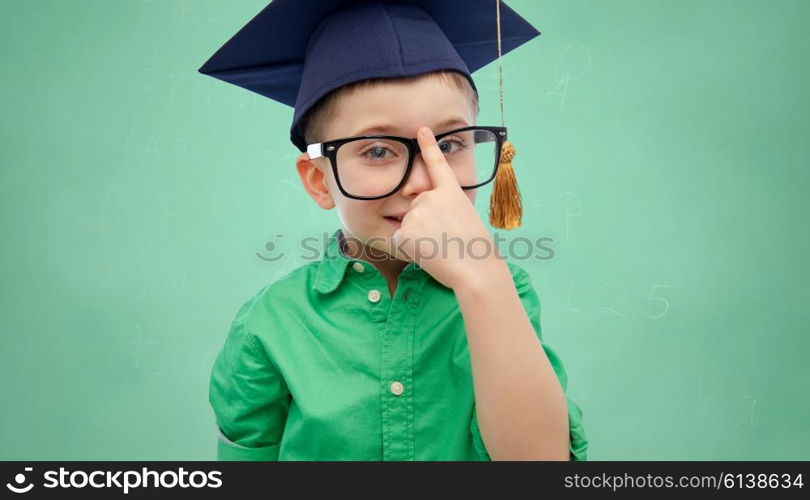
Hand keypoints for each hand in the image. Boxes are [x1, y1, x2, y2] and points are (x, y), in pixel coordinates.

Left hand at [391, 126, 504, 290]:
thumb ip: (445, 209)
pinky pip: (402, 242)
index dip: (429, 146)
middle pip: (416, 209)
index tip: (422, 130)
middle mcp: (430, 197)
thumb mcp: (466, 218)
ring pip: (408, 226)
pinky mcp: (405, 232)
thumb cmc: (477, 250)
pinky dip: (412, 251)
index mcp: (451, 192)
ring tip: (440, 248)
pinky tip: (429, 255)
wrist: (475, 269)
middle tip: (445, 240)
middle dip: (424, 225)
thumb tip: (426, 218)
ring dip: (419, 239)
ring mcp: (416, 213)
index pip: (437, 164)